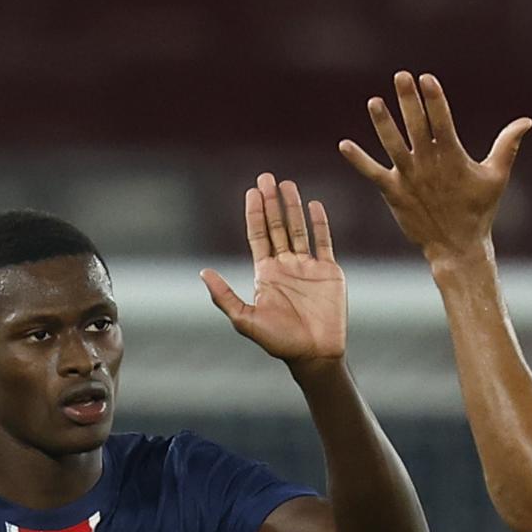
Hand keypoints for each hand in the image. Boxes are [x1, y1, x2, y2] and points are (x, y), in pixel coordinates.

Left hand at [202, 173, 345, 363]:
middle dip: (271, 202)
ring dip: (293, 207)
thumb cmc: (279, 342)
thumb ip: (224, 296)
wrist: (315, 354)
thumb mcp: (245, 319)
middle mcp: (285, 266)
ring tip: (287, 184)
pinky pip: (324, 242)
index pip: (258, 236)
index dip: (254, 213)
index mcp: (265, 273)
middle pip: (276, 226)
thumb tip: (202, 272)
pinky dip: (320, 224)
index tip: (252, 191)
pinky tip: (314, 205)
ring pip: (298, 230)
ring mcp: (308, 267)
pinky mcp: (329, 272)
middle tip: (266, 177)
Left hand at [339, 70, 531, 264]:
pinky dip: (358, 160)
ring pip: (393, 146)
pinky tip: (344, 145)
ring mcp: (410, 178)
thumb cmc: (480, 211)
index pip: (442, 121)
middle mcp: (429, 165)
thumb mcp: (496, 176)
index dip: (434, 100)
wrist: (458, 247)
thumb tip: (526, 121)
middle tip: (401, 76)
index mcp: (453, 157)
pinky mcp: (394, 193)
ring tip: (374, 102)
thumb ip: (507, 145)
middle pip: (416, 127)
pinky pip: (373, 174)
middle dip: (409, 101)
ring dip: (383, 124)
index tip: (426, 78)